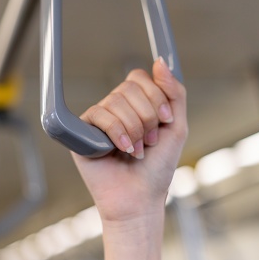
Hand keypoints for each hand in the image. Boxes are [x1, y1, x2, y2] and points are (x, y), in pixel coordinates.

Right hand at [72, 57, 187, 224]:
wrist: (139, 198)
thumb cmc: (157, 168)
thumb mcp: (176, 126)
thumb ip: (174, 92)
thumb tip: (160, 61)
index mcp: (136, 104)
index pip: (141, 78)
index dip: (156, 96)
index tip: (165, 121)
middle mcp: (115, 108)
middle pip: (129, 88)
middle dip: (147, 117)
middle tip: (149, 142)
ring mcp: (98, 119)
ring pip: (116, 102)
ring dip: (134, 129)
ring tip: (135, 150)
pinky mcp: (82, 131)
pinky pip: (99, 115)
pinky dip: (116, 133)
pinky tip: (119, 150)